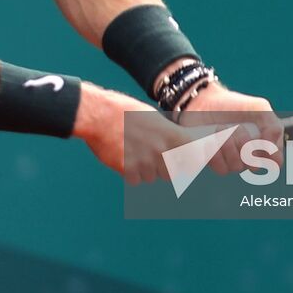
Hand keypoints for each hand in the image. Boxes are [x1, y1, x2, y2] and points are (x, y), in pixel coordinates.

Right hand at [74, 84, 203, 184]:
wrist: (98, 115)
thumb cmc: (125, 111)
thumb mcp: (154, 117)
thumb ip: (169, 134)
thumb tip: (183, 145)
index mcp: (170, 135)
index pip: (194, 158)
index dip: (192, 162)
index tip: (189, 164)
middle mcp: (161, 150)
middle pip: (172, 174)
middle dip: (165, 169)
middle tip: (153, 156)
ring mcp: (145, 162)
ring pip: (152, 177)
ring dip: (146, 170)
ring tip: (134, 151)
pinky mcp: (128, 170)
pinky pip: (136, 180)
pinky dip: (131, 173)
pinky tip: (124, 156)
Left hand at [175, 82, 282, 174]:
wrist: (204, 102)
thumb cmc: (233, 105)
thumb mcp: (258, 107)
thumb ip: (273, 124)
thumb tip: (272, 147)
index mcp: (263, 145)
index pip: (275, 162)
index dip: (270, 153)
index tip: (261, 138)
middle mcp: (249, 157)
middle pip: (255, 166)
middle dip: (246, 145)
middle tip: (238, 127)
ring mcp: (231, 161)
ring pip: (237, 166)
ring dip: (229, 144)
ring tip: (220, 127)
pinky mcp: (215, 163)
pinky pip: (221, 169)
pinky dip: (217, 152)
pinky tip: (211, 138)